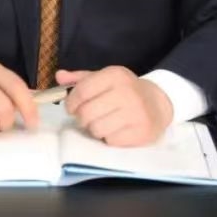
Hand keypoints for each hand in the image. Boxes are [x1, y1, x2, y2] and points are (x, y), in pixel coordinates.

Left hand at [57, 66, 173, 146]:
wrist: (158, 103)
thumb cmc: (125, 90)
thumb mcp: (105, 79)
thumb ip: (80, 79)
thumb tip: (59, 76)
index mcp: (115, 75)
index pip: (82, 91)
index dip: (71, 102)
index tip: (71, 107)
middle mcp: (126, 92)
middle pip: (87, 113)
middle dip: (81, 118)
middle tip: (87, 117)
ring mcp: (135, 113)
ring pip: (97, 129)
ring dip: (95, 129)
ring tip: (102, 123)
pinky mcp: (141, 132)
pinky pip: (110, 141)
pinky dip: (109, 138)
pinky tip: (116, 130)